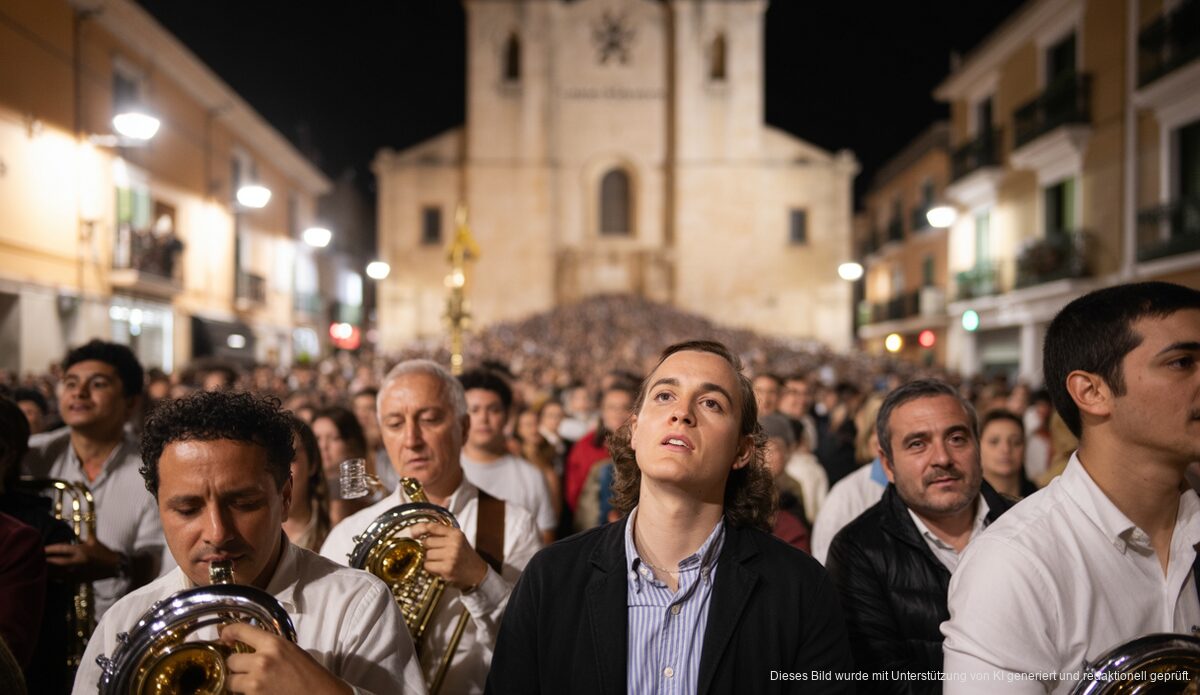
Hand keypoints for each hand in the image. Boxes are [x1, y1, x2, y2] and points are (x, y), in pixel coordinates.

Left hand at [44, 538, 120, 581]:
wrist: (114, 566)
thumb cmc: (104, 552)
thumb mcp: (94, 541)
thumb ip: (82, 537)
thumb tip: (72, 533)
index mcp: (80, 550)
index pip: (60, 549)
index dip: (49, 548)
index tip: (41, 548)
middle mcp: (76, 561)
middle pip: (55, 562)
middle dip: (45, 560)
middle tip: (36, 558)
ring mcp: (76, 572)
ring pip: (56, 572)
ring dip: (47, 570)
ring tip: (39, 568)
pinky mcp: (77, 580)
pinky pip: (62, 579)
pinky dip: (55, 577)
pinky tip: (49, 576)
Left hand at [221, 623, 351, 694]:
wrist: (319, 694)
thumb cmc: (309, 673)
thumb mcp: (290, 650)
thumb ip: (269, 647)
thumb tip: (249, 647)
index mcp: (273, 643)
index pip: (241, 630)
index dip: (228, 632)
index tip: (225, 637)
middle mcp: (261, 660)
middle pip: (231, 660)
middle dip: (236, 665)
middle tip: (245, 669)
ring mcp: (256, 682)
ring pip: (231, 680)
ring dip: (238, 682)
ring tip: (251, 684)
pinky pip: (239, 694)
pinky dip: (245, 694)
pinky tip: (258, 692)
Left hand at [408, 521, 488, 590]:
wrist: (477, 572)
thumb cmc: (464, 555)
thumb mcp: (457, 539)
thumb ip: (441, 534)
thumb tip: (416, 532)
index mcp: (455, 533)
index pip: (432, 526)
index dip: (419, 529)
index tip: (413, 533)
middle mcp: (454, 543)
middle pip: (426, 542)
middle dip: (427, 548)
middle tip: (436, 552)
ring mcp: (451, 556)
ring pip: (426, 554)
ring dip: (429, 559)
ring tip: (439, 561)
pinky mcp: (447, 568)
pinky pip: (427, 565)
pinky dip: (430, 567)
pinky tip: (439, 567)